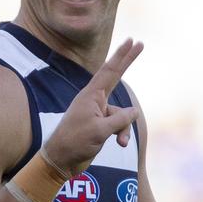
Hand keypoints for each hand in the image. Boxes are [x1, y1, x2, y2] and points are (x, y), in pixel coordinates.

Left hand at [43, 39, 143, 174]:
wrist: (61, 161)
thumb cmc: (75, 142)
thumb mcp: (100, 130)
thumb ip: (120, 119)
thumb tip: (134, 111)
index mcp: (91, 95)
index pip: (109, 71)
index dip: (122, 55)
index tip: (131, 40)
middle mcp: (95, 100)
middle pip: (116, 76)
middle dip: (128, 61)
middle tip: (140, 43)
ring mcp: (98, 112)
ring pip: (122, 114)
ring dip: (124, 128)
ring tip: (120, 142)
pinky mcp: (100, 125)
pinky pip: (118, 126)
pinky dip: (121, 135)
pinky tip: (119, 144)